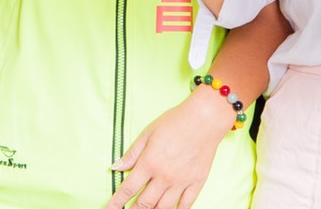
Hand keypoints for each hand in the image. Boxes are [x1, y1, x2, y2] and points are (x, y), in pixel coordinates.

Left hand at [106, 89, 229, 208]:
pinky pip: (185, 205)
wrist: (204, 120)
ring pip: (163, 208)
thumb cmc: (174, 122)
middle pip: (144, 203)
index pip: (128, 189)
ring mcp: (181, 182)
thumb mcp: (148, 133)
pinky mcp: (196, 183)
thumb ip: (132, 153)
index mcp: (149, 163)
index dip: (117, 202)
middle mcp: (164, 176)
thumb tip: (115, 167)